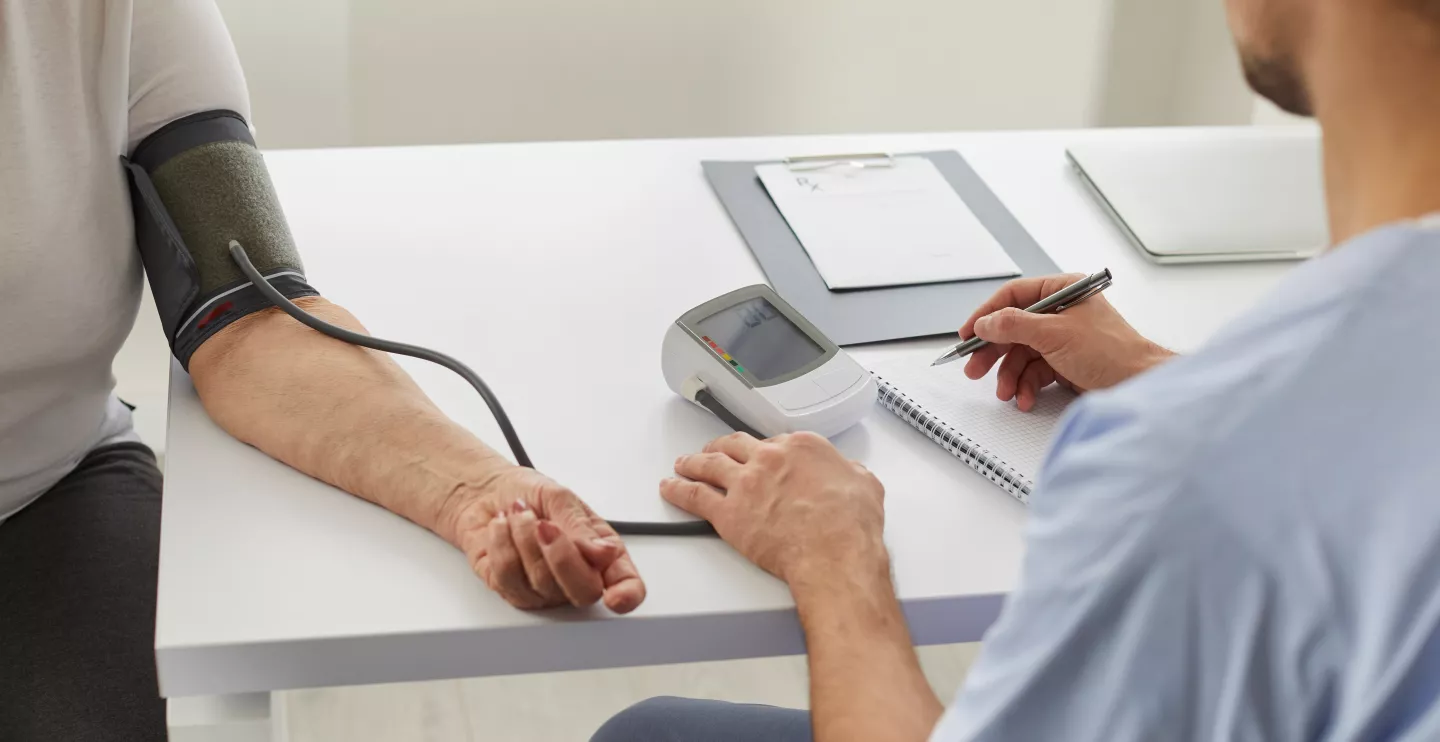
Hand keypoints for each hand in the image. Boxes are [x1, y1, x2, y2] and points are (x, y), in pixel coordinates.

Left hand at [441, 467, 645, 612]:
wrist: (489, 492)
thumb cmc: (532, 494)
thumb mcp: (561, 498)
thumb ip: (581, 527)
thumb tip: (603, 552)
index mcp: (602, 552)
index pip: (626, 585)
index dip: (627, 596)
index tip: (616, 599)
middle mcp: (577, 576)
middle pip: (584, 593)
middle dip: (561, 557)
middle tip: (545, 525)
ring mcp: (544, 589)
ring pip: (541, 583)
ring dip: (524, 538)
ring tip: (519, 514)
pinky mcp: (510, 590)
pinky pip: (507, 579)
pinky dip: (502, 544)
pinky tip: (502, 528)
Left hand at [660, 432, 887, 587]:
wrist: (834, 553)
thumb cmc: (849, 525)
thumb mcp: (865, 485)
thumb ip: (852, 473)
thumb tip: (851, 473)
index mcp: (801, 447)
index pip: (774, 442)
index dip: (765, 450)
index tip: (761, 455)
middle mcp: (769, 458)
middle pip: (735, 445)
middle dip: (721, 446)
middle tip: (713, 450)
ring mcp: (746, 484)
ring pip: (709, 465)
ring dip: (693, 462)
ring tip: (684, 463)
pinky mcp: (729, 513)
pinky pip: (694, 497)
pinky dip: (678, 490)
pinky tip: (670, 487)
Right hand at [958, 274, 1173, 409]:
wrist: (1139, 384)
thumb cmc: (1111, 352)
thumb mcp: (1055, 333)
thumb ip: (1014, 325)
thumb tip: (985, 323)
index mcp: (1063, 291)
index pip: (1014, 296)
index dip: (987, 314)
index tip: (968, 334)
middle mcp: (1061, 313)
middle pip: (1013, 328)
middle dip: (994, 352)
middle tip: (974, 369)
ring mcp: (1062, 339)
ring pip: (1021, 354)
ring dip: (1010, 375)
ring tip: (1005, 392)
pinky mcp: (1065, 363)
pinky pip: (1034, 372)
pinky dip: (1026, 386)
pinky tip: (1025, 398)